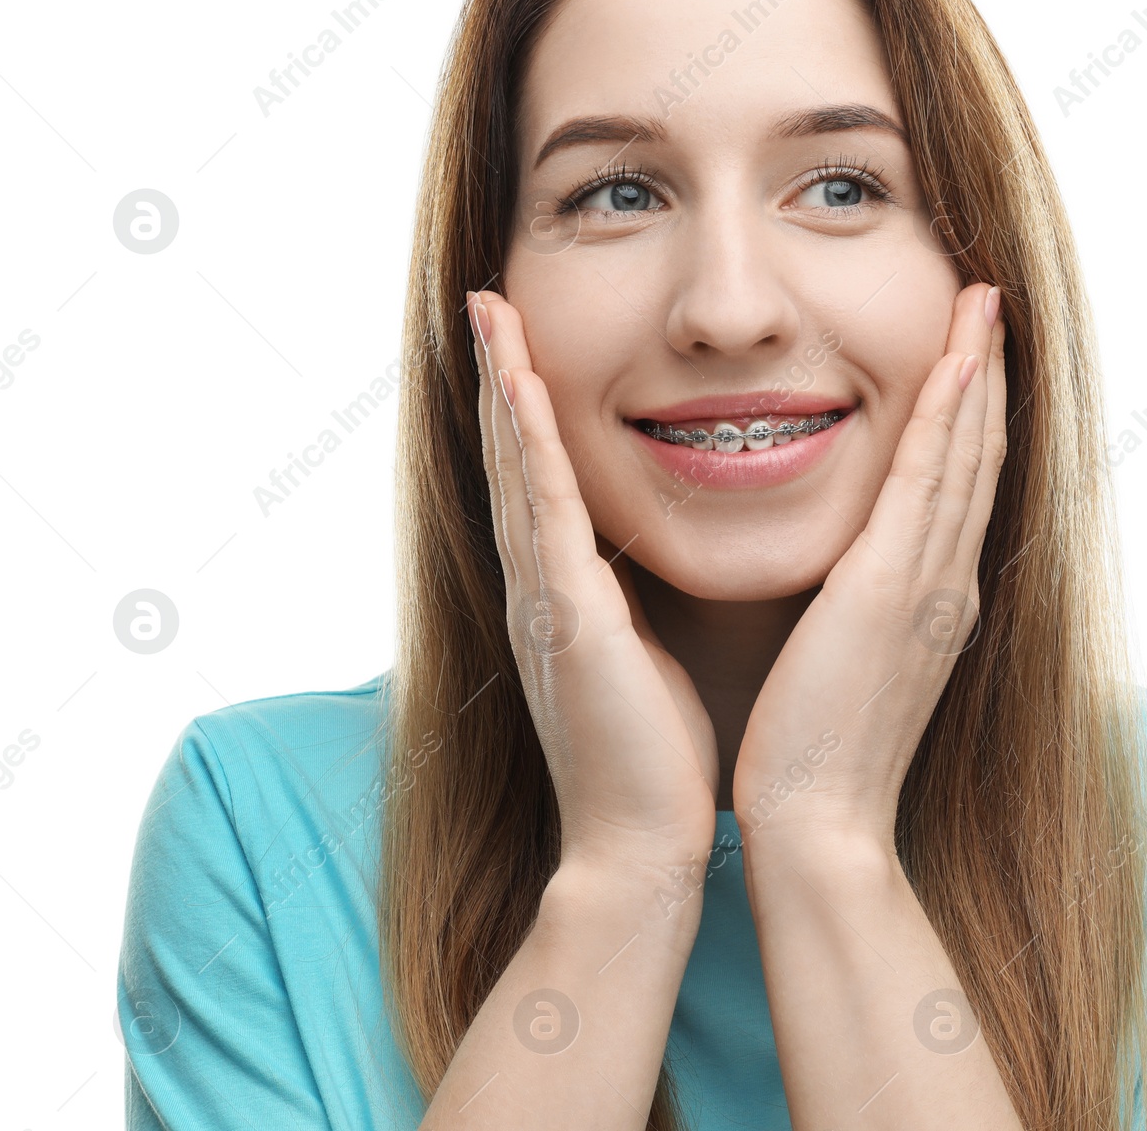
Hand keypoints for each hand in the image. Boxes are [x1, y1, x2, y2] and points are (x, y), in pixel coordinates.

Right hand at [466, 289, 720, 875]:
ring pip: (517, 466)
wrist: (638, 844)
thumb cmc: (655, 756)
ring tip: (490, 311)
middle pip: (514, 458)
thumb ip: (636, 602)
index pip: (539, 480)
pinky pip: (543, 507)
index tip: (522, 342)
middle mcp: (540, 584)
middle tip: (488, 302)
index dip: (526, 410)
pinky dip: (526, 439)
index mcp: (564, 593)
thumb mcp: (646, 654)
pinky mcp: (566, 614)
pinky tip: (519, 381)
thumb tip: (658, 561)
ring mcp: (544, 596)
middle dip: (500, 377)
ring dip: (503, 384)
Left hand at [730, 282, 1007, 852]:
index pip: (959, 484)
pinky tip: (953, 363)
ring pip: (965, 455)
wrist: (818, 824)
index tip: (967, 350)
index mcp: (934, 598)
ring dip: (976, 374)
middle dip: (985, 374)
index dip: (969, 413)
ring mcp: (929, 585)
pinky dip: (946, 420)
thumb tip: (849, 574)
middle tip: (987, 301)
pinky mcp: (891, 591)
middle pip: (978, 455)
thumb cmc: (817, 750)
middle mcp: (947, 583)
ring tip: (980, 304)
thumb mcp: (850, 661)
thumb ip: (860, 608)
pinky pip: (927, 485)